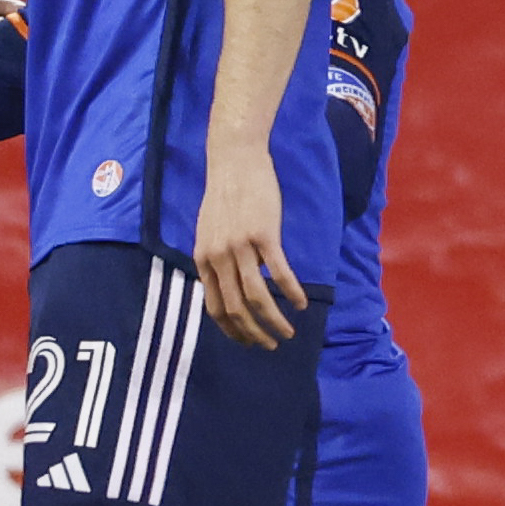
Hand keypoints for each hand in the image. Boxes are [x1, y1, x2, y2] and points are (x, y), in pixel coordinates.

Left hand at [192, 145, 305, 346]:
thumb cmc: (225, 194)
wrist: (235, 160)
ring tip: (289, 332)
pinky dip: (291, 293)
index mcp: (203, 259)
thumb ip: (215, 259)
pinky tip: (301, 304)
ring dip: (275, 321)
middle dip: (256, 334)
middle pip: (237, 309)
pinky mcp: (264, 235)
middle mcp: (218, 257)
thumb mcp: (208, 231)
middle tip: (273, 345)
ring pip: (258, 298)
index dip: (233, 331)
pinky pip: (279, 273)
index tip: (248, 342)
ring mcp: (240, 247)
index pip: (215, 308)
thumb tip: (227, 285)